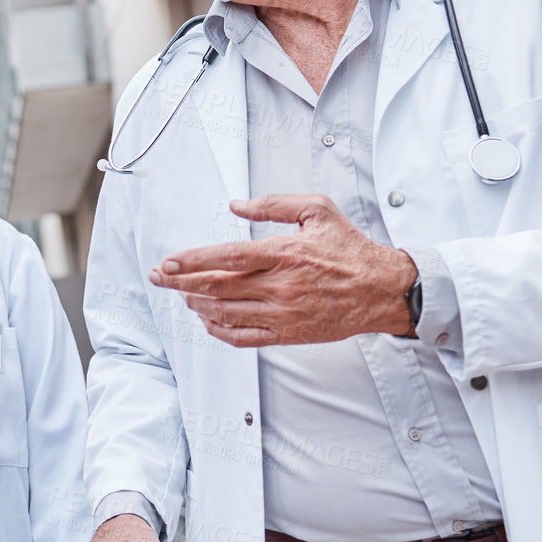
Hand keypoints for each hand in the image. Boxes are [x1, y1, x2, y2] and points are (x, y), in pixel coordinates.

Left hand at [149, 194, 417, 345]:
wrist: (382, 291)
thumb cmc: (350, 250)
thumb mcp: (318, 210)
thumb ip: (274, 204)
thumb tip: (237, 205)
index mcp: (284, 253)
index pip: (227, 257)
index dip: (192, 261)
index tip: (168, 262)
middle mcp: (280, 286)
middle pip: (217, 287)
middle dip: (180, 283)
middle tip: (159, 278)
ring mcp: (283, 313)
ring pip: (225, 313)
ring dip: (196, 304)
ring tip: (181, 294)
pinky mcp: (288, 334)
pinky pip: (244, 337)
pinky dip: (218, 329)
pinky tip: (207, 318)